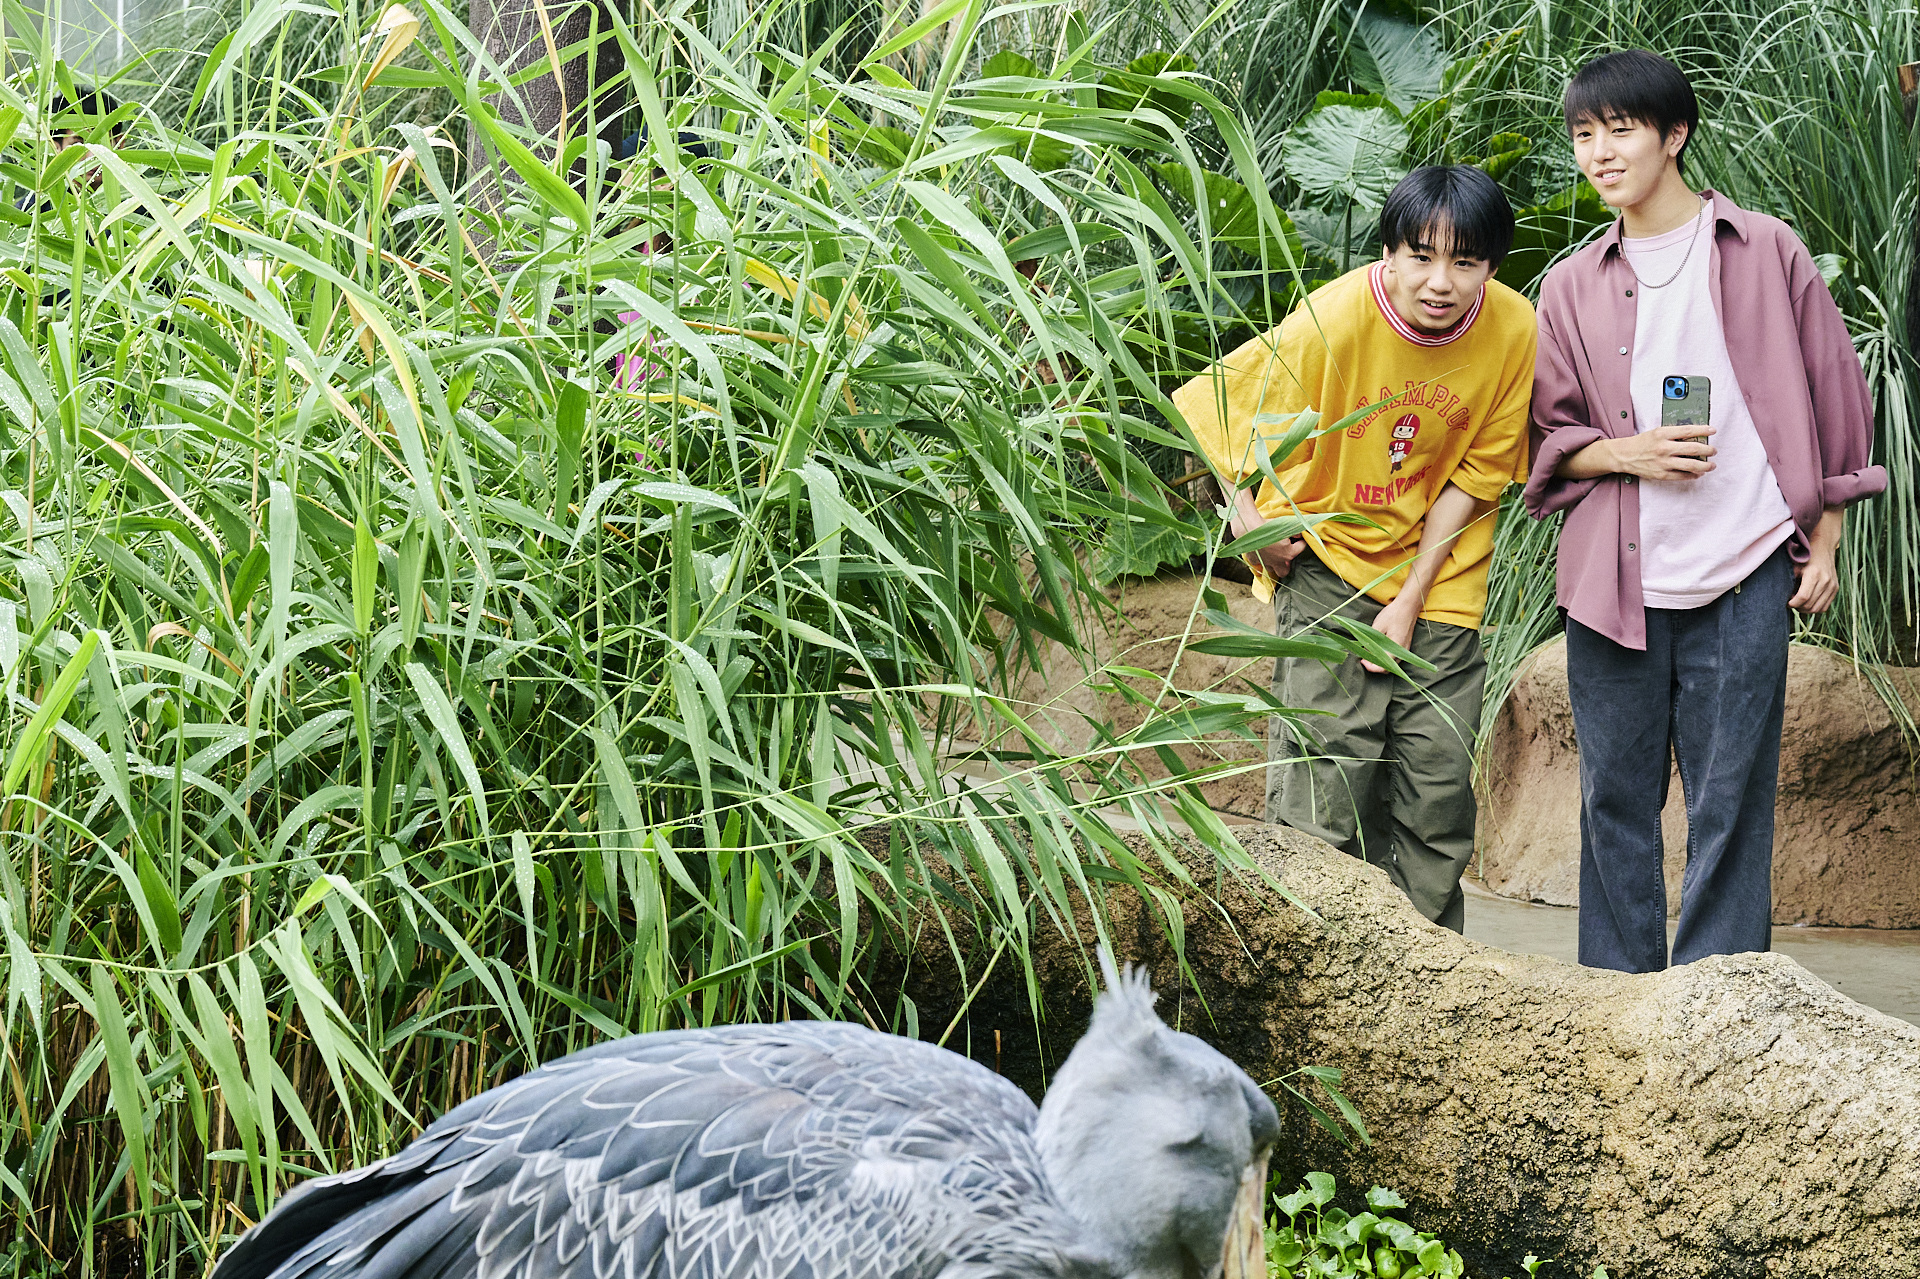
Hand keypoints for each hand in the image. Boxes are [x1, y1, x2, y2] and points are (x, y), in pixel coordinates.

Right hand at [1228, 488, 1309, 579]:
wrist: (1248, 528)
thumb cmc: (1268, 526)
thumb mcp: (1286, 526)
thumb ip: (1296, 531)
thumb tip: (1300, 535)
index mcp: (1288, 554)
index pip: (1301, 548)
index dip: (1301, 541)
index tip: (1298, 537)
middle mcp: (1277, 562)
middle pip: (1285, 571)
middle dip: (1287, 565)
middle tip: (1286, 555)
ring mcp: (1265, 563)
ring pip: (1272, 570)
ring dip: (1274, 564)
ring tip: (1274, 556)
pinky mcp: (1254, 560)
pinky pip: (1259, 564)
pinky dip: (1261, 560)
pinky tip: (1261, 553)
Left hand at [1362, 594, 1419, 673]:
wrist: (1408, 606)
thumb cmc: (1393, 614)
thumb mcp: (1378, 626)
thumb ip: (1371, 641)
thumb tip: (1364, 652)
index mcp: (1397, 647)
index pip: (1384, 666)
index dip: (1371, 667)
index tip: (1362, 661)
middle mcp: (1403, 651)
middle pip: (1388, 668)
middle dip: (1375, 666)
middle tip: (1363, 659)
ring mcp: (1405, 649)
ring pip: (1392, 663)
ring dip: (1380, 662)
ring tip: (1369, 655)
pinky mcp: (1405, 645)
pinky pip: (1395, 657)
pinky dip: (1385, 657)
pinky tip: (1377, 651)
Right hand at [1603, 425, 1717, 480]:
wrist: (1624, 455)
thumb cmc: (1642, 443)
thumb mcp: (1657, 432)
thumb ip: (1674, 434)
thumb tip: (1694, 437)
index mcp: (1662, 434)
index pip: (1688, 431)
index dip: (1703, 430)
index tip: (1712, 431)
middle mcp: (1664, 448)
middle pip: (1693, 449)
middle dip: (1707, 450)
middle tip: (1713, 451)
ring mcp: (1663, 462)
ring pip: (1691, 465)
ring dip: (1704, 466)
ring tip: (1711, 465)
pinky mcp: (1661, 474)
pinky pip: (1682, 476)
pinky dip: (1693, 475)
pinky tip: (1698, 473)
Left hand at [1789, 507, 1844, 613]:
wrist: (1823, 547)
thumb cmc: (1804, 557)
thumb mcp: (1793, 566)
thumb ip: (1787, 581)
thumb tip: (1779, 597)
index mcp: (1814, 574)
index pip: (1803, 597)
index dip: (1792, 603)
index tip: (1786, 602)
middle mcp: (1825, 580)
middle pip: (1810, 605)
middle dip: (1798, 607)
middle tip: (1790, 602)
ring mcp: (1832, 585)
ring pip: (1818, 609)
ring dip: (1806, 609)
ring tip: (1798, 602)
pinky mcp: (1835, 588)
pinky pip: (1825, 606)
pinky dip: (1815, 608)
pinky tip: (1807, 602)